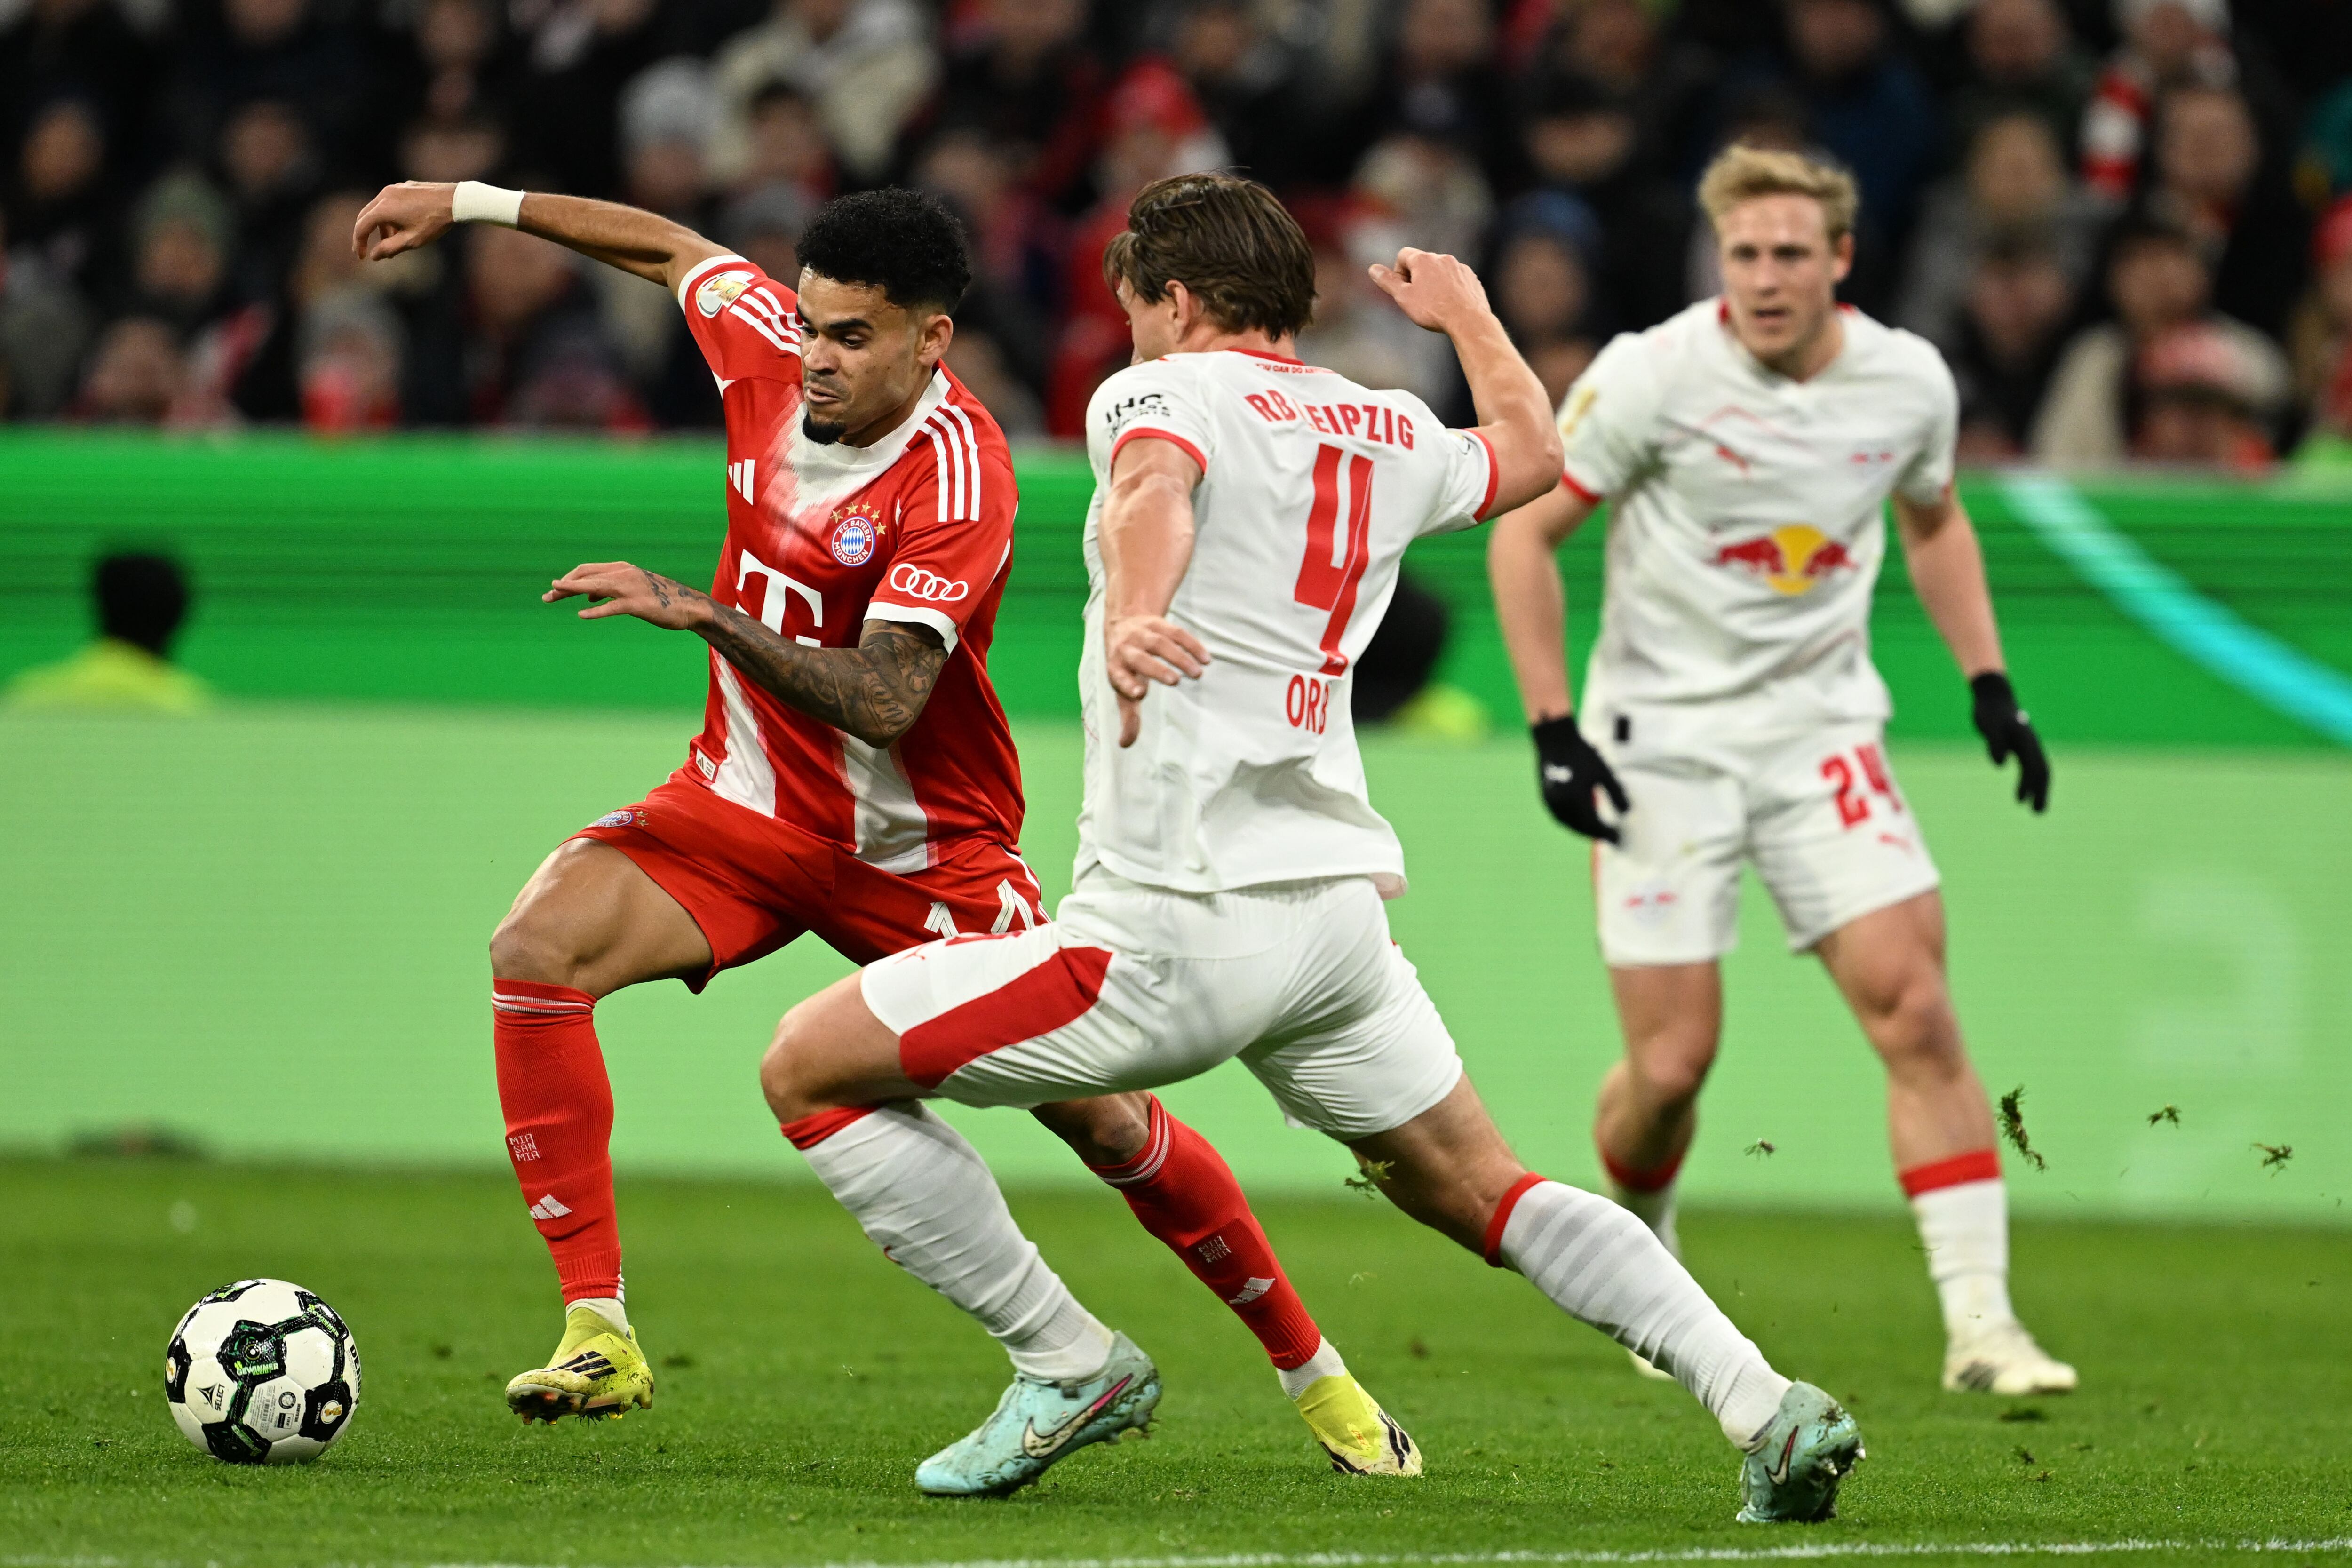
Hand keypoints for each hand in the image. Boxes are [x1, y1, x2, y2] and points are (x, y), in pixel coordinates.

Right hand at [353, 181, 455, 260]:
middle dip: (365, 234)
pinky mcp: (404, 187)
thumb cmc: (434, 222)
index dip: (358, 243)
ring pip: (378, 209)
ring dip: (380, 227)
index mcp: (383, 208)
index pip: (361, 227)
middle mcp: (385, 195)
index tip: (361, 256)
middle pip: (365, 216)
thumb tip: (373, 255)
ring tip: (390, 243)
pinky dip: (389, 216)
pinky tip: (400, 228)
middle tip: (366, 249)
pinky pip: (389, 202)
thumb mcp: (411, 241)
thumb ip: (389, 248)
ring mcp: (394, 188)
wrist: (455, 201)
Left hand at [545, 561, 707, 631]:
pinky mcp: (638, 604)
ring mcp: (631, 588)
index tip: (555, 590)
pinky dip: (596, 610)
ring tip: (554, 595)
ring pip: (595, 586)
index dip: (569, 579)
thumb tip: (586, 597)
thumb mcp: (631, 590)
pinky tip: (582, 615)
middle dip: (564, 586)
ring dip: (572, 590)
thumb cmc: (659, 599)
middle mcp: (624, 574)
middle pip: (586, 576)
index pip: (587, 570)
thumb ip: (609, 590)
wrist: (688, 607)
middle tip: (547, 596)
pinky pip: (613, 607)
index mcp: (621, 569)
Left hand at [1104, 612, 1208, 747]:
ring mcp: (1142, 633)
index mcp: (1115, 668)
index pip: (1119, 676)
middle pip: (1140, 657)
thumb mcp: (1122, 690)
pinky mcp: (1158, 623)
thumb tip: (1125, 744)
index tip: (1139, 693)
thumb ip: (1128, 716)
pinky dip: (1192, 645)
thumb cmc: (1125, 666)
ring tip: (1197, 673)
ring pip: (1160, 642)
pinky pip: (1176, 632)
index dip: (1127, 684)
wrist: (1122, 622)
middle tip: (1175, 681)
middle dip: (1156, 669)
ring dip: (1180, 657)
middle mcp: (1126, 649)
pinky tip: (1206, 659)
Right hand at [1368, 247, 1495, 335]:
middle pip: (1422, 263)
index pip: (1403, 255)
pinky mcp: (1471, 278)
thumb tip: (1372, 269)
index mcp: (1423, 259)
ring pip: (1440, 271)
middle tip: (1417, 300)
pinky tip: (1450, 305)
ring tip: (1435, 304)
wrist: (1468, 320)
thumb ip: (1387, 281)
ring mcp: (1459, 267)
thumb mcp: (1403, 297)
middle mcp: (1442, 258)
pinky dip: (1450, 289)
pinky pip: (1456, 279)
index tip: (1403, 289)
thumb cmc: (1433, 310)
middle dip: (1417, 278)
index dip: (1398, 272)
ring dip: (1434, 283)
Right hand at [1532, 714, 1629, 841]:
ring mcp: (1551, 802)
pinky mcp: (1546, 798)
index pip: (1593, 824)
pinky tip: (1580, 820)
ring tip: (1596, 831)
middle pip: (1580, 828)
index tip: (1617, 837)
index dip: (1606, 832)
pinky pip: (1560, 817)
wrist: (1555, 740)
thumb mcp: (1603, 773)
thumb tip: (1627, 812)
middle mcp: (1562, 804)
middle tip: (1608, 836)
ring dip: (1583, 830)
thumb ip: (1615, 794)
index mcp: (1576, 799)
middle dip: (1595, 834)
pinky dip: (1572, 822)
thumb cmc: (1582, 754)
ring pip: (1569, 824)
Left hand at [1970, 670, 2049, 811]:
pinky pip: (2029, 766)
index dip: (2030, 785)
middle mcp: (2030, 744)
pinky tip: (2022, 794)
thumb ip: (1994, 742)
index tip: (2025, 803)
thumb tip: (2001, 764)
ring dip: (2036, 789)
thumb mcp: (1989, 725)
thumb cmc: (1990, 711)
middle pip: (2041, 771)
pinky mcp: (2019, 746)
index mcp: (2026, 740)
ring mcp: (2026, 745)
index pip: (2033, 766)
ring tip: (2032, 808)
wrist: (1993, 695)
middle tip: (2038, 813)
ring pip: (2036, 770)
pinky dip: (2028, 781)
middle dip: (2041, 792)